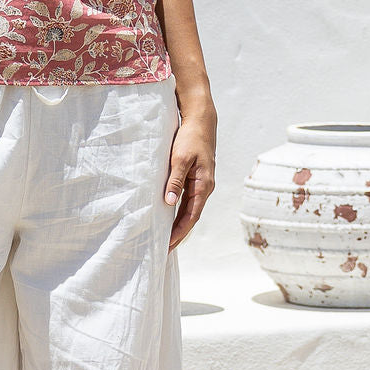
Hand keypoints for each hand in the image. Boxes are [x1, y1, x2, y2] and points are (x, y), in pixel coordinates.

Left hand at [163, 111, 215, 252]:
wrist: (201, 121)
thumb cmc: (190, 138)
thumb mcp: (179, 158)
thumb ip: (174, 181)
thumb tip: (169, 203)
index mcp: (203, 185)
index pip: (191, 216)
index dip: (179, 232)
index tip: (168, 245)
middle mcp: (205, 187)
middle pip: (191, 217)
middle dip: (179, 234)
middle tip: (164, 249)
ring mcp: (202, 183)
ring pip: (190, 210)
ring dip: (179, 224)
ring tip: (167, 238)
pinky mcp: (197, 178)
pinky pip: (189, 200)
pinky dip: (180, 212)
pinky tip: (171, 217)